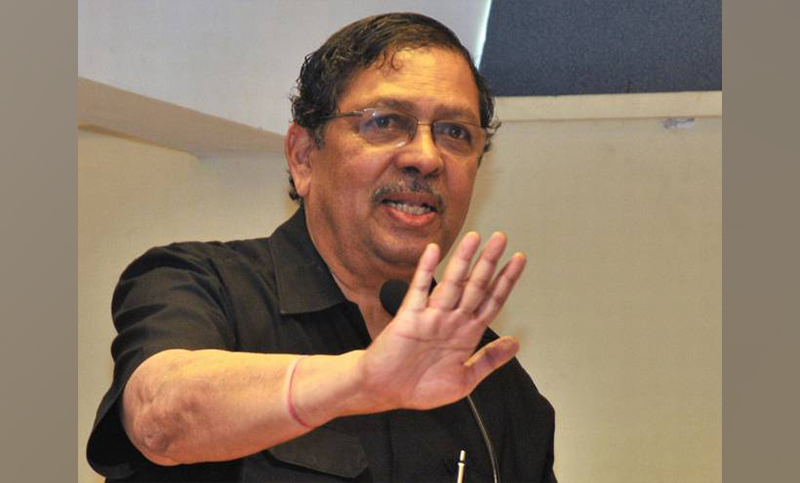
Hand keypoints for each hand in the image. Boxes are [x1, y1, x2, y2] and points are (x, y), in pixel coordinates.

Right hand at [358, 231, 526, 410]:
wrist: (384, 392)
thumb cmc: (419, 388)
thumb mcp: (465, 379)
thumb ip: (489, 360)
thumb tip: (515, 344)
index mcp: (466, 334)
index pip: (491, 300)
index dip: (505, 280)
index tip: (518, 259)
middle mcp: (451, 320)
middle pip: (475, 286)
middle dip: (489, 262)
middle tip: (501, 238)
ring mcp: (431, 317)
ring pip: (452, 283)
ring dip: (463, 260)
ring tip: (474, 238)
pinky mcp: (409, 317)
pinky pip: (419, 290)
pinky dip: (426, 270)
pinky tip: (434, 252)